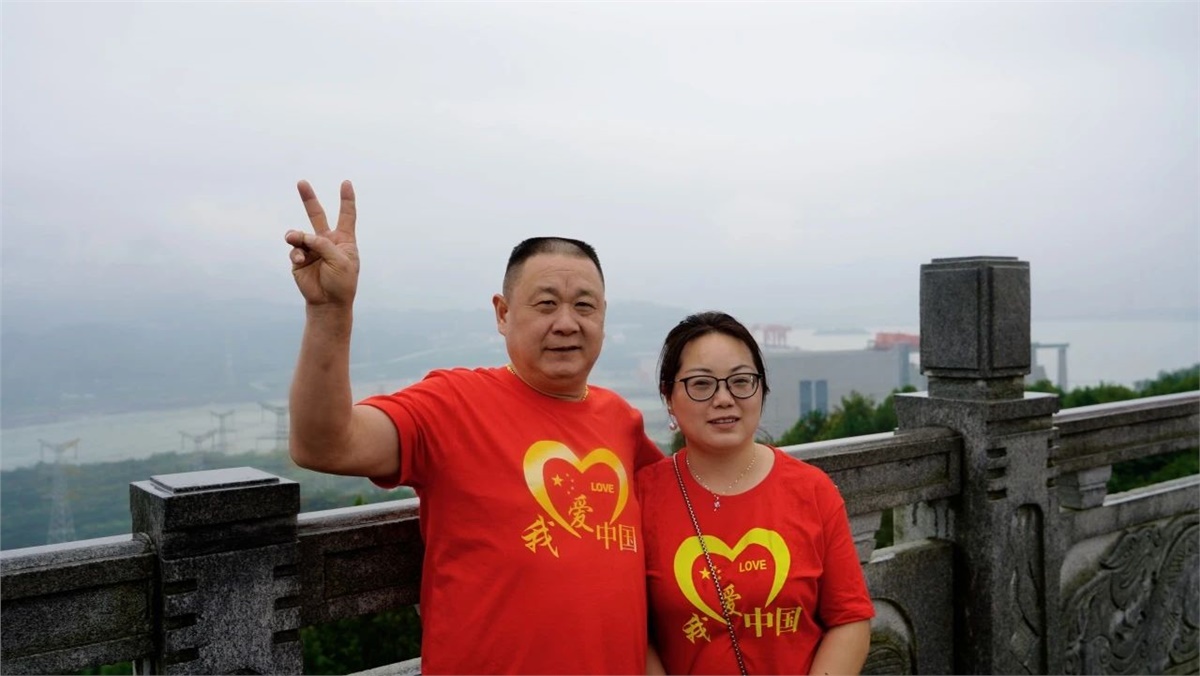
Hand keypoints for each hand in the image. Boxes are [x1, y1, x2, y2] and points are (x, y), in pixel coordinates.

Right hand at [285, 180, 358, 306]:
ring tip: (294, 239)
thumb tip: (300, 236)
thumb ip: (322, 244)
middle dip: (308, 198)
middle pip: (317, 215)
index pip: (347, 215)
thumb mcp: (340, 261)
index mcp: (344, 240)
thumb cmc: (341, 283)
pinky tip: (300, 260)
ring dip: (297, 236)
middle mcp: (327, 241)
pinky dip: (296, 253)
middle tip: (301, 182)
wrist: (328, 303)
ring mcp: (312, 249)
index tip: (346, 183)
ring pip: (300, 234)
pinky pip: (294, 249)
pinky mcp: (299, 259)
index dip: (346, 199)